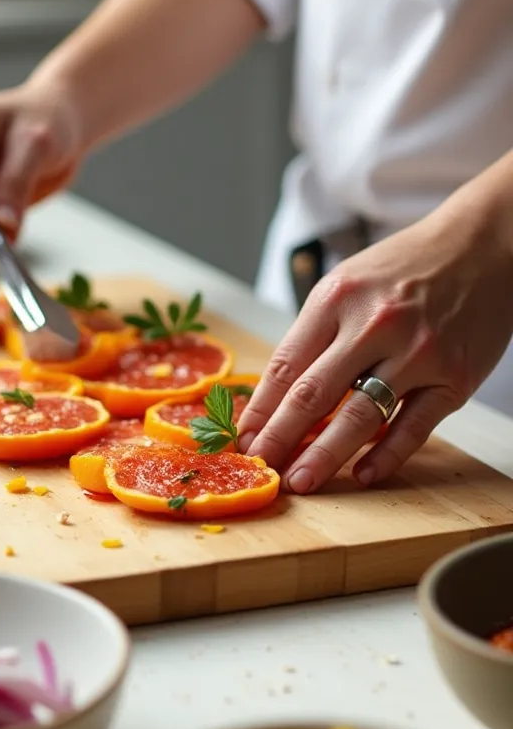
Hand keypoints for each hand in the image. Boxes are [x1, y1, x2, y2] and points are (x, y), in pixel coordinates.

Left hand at [237, 203, 512, 492]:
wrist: (486, 246)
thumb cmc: (408, 268)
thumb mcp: (350, 284)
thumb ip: (318, 335)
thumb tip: (279, 397)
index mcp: (337, 299)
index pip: (286, 366)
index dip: (259, 410)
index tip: (242, 440)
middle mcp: (374, 325)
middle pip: (313, 395)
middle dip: (279, 439)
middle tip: (259, 468)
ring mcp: (416, 353)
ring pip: (359, 416)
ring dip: (323, 456)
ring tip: (299, 482)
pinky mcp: (454, 377)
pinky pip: (413, 427)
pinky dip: (386, 456)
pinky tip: (363, 475)